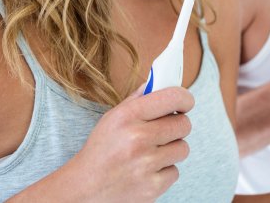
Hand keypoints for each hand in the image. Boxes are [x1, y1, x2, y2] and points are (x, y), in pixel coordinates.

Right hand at [71, 85, 194, 201]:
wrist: (84, 189)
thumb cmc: (101, 150)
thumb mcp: (112, 118)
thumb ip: (138, 99)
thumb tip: (160, 81)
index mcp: (128, 116)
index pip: (172, 97)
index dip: (185, 99)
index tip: (185, 103)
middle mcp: (138, 138)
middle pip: (184, 124)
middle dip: (178, 125)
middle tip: (166, 130)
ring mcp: (146, 164)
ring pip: (183, 148)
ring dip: (172, 149)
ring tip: (153, 152)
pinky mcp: (152, 187)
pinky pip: (175, 171)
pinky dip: (164, 171)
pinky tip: (148, 170)